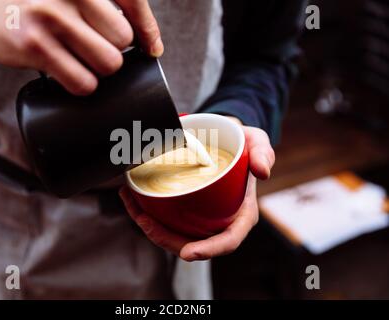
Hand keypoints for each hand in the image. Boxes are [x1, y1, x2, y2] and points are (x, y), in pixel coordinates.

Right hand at [0, 0, 162, 94]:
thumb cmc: (37, 6)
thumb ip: (105, 9)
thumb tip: (152, 44)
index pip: (132, 1)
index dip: (148, 29)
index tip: (151, 48)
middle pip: (123, 39)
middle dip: (113, 51)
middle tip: (92, 49)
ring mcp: (51, 16)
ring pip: (108, 63)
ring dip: (98, 70)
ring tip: (78, 60)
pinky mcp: (35, 45)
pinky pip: (83, 82)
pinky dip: (81, 85)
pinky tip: (66, 72)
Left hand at [119, 119, 274, 260]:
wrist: (226, 140)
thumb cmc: (243, 146)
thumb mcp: (258, 142)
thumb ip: (263, 152)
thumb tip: (262, 172)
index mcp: (241, 215)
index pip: (228, 241)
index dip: (209, 250)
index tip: (189, 253)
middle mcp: (220, 222)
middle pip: (193, 244)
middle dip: (166, 240)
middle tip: (146, 222)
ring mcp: (201, 219)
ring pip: (174, 234)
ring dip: (150, 228)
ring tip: (134, 208)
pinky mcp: (186, 210)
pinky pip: (166, 220)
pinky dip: (146, 212)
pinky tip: (131, 197)